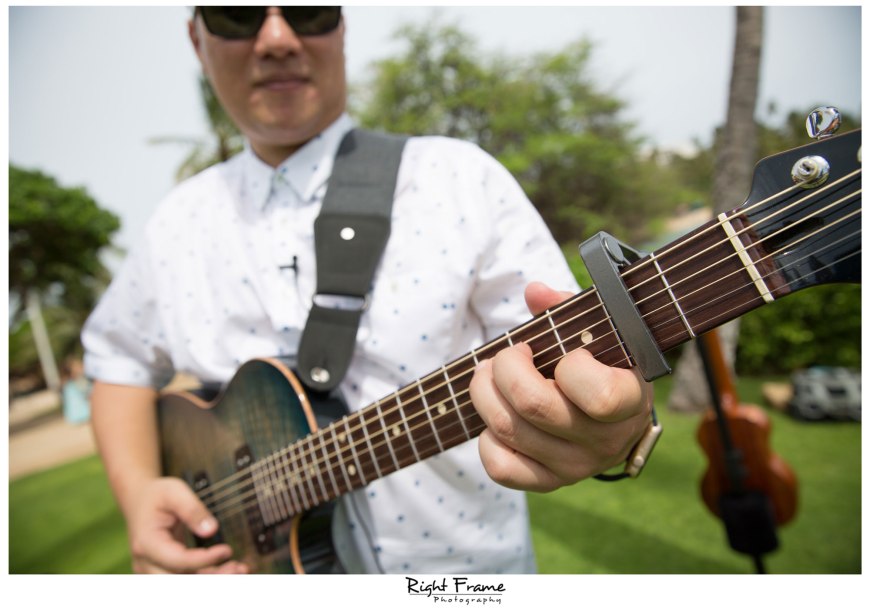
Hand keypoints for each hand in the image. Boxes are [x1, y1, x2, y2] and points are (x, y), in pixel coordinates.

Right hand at [126, 477, 248, 573]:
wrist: (139, 500)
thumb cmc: (157, 495)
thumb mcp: (174, 492)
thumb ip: (192, 509)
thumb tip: (212, 530)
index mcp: (146, 543)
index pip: (177, 560)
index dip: (204, 559)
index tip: (227, 550)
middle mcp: (147, 563)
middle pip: (179, 580)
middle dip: (210, 578)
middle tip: (239, 568)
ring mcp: (153, 569)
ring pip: (185, 582)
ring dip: (213, 579)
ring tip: (240, 569)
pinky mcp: (165, 570)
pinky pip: (187, 578)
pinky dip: (208, 576)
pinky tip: (230, 569)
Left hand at [469, 282, 652, 491]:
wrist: (612, 413)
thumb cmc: (600, 360)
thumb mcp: (596, 330)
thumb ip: (567, 307)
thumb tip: (534, 292)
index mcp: (630, 400)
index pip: (598, 395)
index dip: (570, 366)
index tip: (566, 353)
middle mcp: (606, 441)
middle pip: (533, 405)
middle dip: (505, 367)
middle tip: (505, 354)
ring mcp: (576, 467)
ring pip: (508, 430)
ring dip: (484, 392)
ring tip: (487, 373)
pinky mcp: (549, 482)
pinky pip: (502, 468)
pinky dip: (487, 439)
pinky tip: (496, 416)